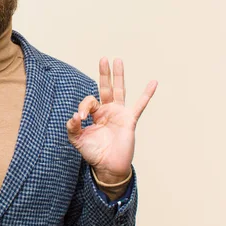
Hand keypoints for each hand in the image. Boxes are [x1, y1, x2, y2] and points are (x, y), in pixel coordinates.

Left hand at [66, 58, 156, 183]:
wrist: (108, 167)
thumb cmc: (93, 153)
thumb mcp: (77, 140)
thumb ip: (72, 128)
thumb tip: (74, 116)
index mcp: (95, 114)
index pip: (89, 101)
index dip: (84, 107)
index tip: (81, 119)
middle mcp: (107, 111)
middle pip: (105, 88)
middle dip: (104, 73)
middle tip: (103, 59)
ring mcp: (119, 114)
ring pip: (119, 91)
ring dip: (119, 76)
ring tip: (118, 60)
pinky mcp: (129, 120)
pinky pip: (140, 105)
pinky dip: (147, 94)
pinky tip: (153, 83)